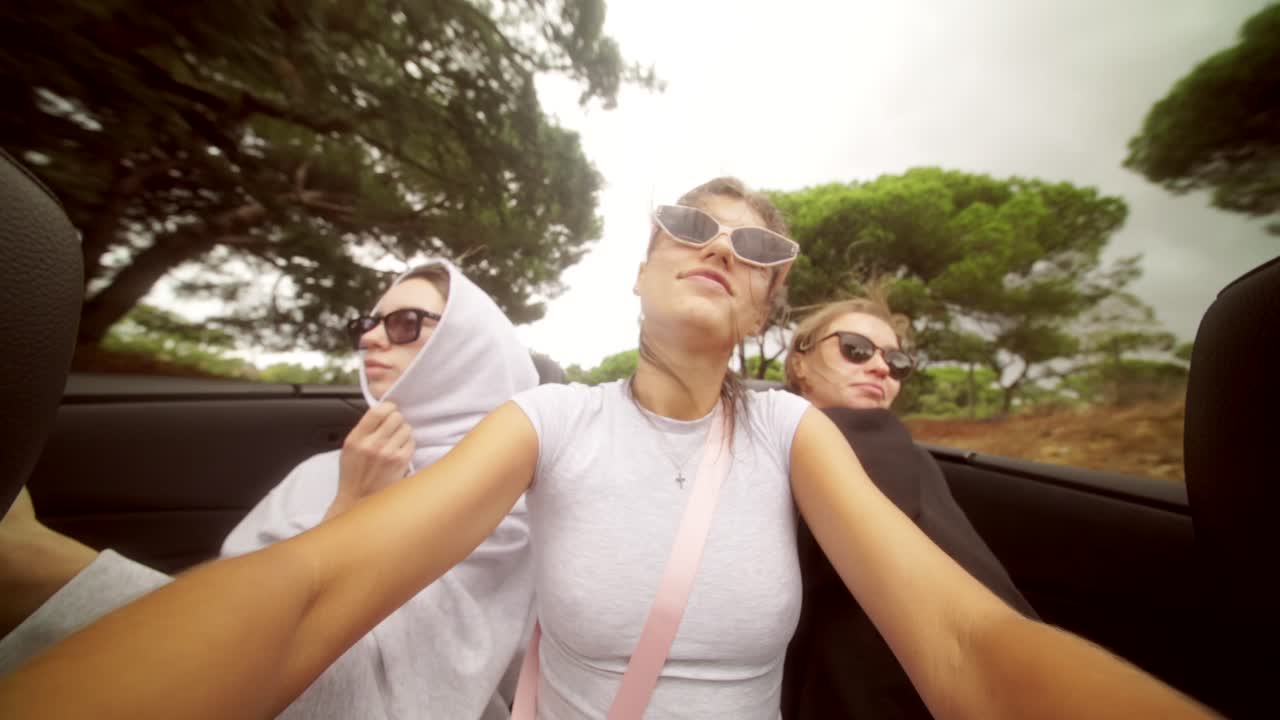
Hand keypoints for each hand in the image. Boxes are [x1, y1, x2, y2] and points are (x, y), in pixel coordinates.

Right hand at [325, 402, 413, 519]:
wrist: (359, 500)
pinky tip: (399, 451)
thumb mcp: (349, 449)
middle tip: (393, 428)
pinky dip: (408, 445)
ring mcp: (387, 453)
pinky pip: (411, 442)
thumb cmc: (354, 475)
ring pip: (406, 428)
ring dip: (403, 433)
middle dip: (396, 420)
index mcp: (356, 439)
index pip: (377, 411)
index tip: (389, 410)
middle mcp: (372, 444)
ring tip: (395, 442)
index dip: (388, 407)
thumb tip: (382, 411)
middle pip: (396, 417)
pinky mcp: (401, 462)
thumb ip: (363, 430)